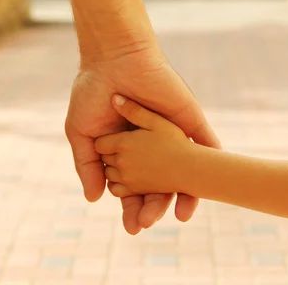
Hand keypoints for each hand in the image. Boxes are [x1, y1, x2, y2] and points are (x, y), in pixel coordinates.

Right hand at [65, 44, 219, 233]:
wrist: (113, 59)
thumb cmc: (93, 92)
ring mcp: (171, 135)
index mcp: (126, 150)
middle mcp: (150, 146)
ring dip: (179, 197)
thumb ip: (88, 166)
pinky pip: (202, 149)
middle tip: (146, 225)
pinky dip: (204, 172)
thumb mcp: (82, 133)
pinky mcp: (188, 122)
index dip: (132, 208)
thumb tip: (95, 199)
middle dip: (152, 207)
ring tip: (174, 215)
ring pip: (181, 174)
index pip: (133, 187)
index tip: (132, 227)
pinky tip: (201, 191)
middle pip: (156, 185)